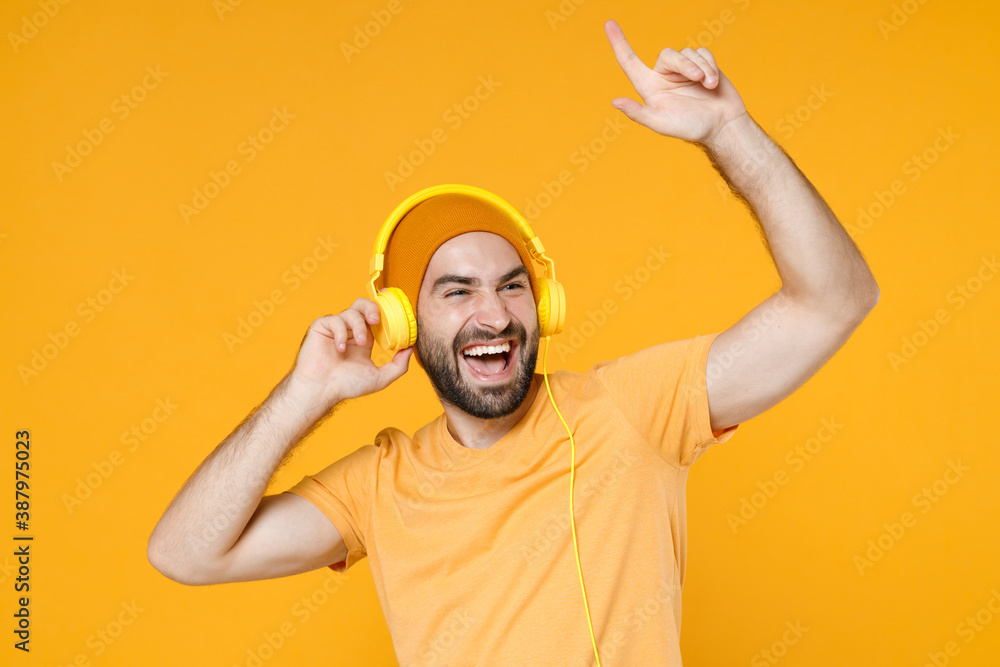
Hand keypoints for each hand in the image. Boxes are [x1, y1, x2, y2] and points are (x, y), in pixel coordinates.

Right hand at [289, 298, 412, 413]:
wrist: (322, 390)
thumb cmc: (346, 385)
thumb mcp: (379, 378)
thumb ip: (398, 366)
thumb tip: (410, 349)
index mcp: (364, 338)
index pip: (375, 317)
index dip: (384, 309)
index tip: (394, 305)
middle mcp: (350, 331)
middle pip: (362, 305)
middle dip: (371, 307)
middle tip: (376, 319)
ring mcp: (336, 328)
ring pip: (350, 312)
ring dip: (358, 325)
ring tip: (359, 342)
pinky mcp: (321, 327)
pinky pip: (334, 320)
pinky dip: (340, 332)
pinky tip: (340, 349)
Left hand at [604, 19, 746, 143]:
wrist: (722, 126)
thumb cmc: (691, 127)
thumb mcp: (661, 123)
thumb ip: (638, 113)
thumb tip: (615, 102)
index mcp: (650, 87)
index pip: (629, 62)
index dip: (619, 43)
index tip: (608, 23)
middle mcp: (664, 76)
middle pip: (668, 54)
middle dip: (684, 64)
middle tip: (698, 79)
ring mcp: (683, 69)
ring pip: (688, 52)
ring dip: (702, 67)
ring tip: (709, 87)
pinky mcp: (702, 64)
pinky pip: (703, 52)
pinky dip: (710, 65)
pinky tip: (714, 83)